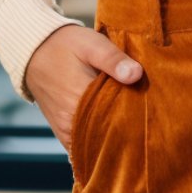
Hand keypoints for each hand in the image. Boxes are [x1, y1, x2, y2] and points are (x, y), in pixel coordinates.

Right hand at [25, 21, 142, 154]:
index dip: (137, 123)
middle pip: (108, 139)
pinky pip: (85, 148)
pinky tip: (118, 137)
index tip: (155, 120)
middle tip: (151, 128)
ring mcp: (66, 132)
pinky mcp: (64, 133)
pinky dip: (100, 144)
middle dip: (129, 135)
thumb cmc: (66, 45)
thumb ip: (113, 60)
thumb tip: (136, 75)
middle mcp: (71, 124)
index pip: (116, 123)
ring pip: (97, 146)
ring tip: (137, 132)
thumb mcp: (92, 44)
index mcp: (80, 102)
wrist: (35, 50)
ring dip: (115, 140)